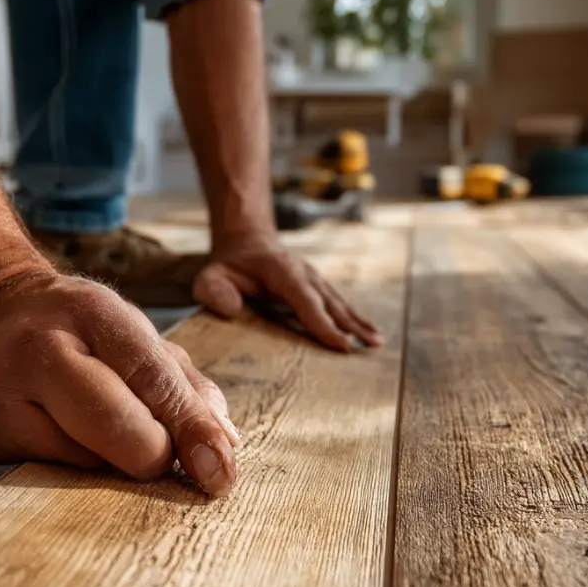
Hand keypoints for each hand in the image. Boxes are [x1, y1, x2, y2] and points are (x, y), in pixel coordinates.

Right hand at [0, 273, 240, 496]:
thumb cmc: (77, 330)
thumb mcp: (137, 336)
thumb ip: (185, 388)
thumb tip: (221, 449)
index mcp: (92, 312)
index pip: (153, 380)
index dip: (192, 430)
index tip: (218, 473)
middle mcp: (35, 347)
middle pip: (118, 431)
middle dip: (151, 453)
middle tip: (150, 447)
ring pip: (85, 463)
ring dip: (107, 460)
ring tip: (87, 423)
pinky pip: (44, 473)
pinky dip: (66, 466)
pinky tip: (53, 432)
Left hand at [193, 231, 382, 351]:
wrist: (248, 241)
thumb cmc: (229, 266)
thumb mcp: (210, 277)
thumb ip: (214, 292)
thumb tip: (233, 310)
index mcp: (283, 273)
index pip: (306, 302)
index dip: (324, 324)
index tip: (342, 344)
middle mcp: (305, 274)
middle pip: (331, 303)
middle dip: (352, 325)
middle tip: (371, 345)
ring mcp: (314, 278)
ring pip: (339, 303)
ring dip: (359, 322)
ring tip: (377, 342)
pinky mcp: (318, 285)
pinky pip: (338, 303)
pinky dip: (354, 318)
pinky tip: (368, 332)